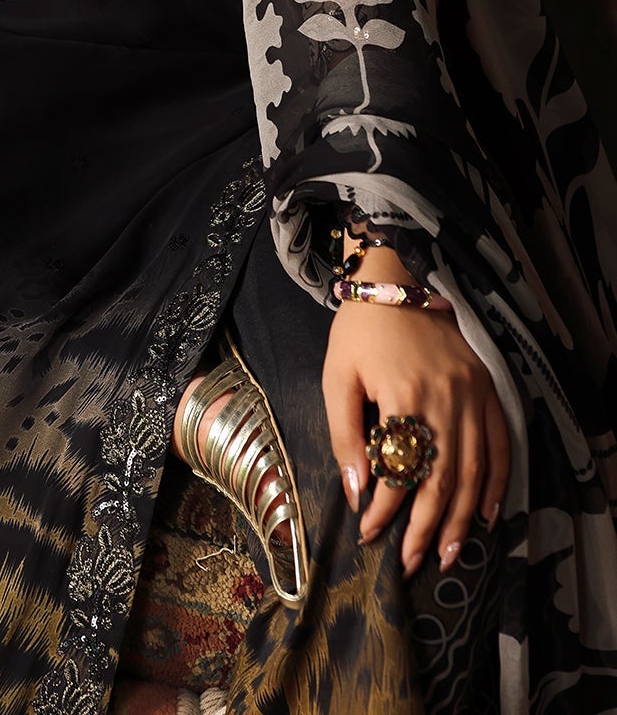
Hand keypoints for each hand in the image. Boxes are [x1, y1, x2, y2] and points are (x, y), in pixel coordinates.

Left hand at [322, 293, 509, 577]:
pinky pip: (501, 442)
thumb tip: (356, 492)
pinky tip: (487, 513)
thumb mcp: (337, 376)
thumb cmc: (359, 329)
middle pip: (443, 479)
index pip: (400, 472)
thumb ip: (345, 435)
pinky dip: (498, 481)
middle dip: (428, 528)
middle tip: (412, 562)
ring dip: (464, 517)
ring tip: (451, 555)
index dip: (385, 509)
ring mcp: (473, 393)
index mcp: (404, 395)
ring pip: (475, 469)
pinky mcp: (487, 386)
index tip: (369, 534)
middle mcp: (446, 398)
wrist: (397, 275)